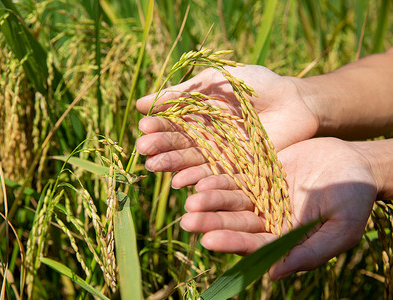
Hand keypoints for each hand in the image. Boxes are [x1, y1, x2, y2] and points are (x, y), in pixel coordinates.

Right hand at [136, 66, 317, 187]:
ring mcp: (221, 154)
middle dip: (160, 146)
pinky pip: (215, 175)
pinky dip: (198, 179)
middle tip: (143, 149)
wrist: (295, 100)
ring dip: (173, 164)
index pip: (173, 122)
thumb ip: (182, 93)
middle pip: (179, 144)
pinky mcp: (237, 169)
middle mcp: (206, 137)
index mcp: (199, 115)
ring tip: (153, 166)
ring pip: (193, 161)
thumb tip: (140, 103)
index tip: (142, 127)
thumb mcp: (215, 81)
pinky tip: (180, 181)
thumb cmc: (256, 84)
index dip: (158, 125)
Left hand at [179, 138, 376, 279]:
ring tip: (191, 201)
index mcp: (285, 239)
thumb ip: (310, 252)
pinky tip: (202, 180)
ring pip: (231, 201)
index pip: (256, 246)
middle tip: (188, 221)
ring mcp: (261, 197)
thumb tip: (275, 275)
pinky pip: (235, 177)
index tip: (209, 241)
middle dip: (212, 223)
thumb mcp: (340, 229)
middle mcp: (268, 220)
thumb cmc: (354, 199)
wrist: (353, 162)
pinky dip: (219, 179)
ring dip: (211, 201)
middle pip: (236, 224)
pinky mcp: (257, 174)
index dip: (233, 243)